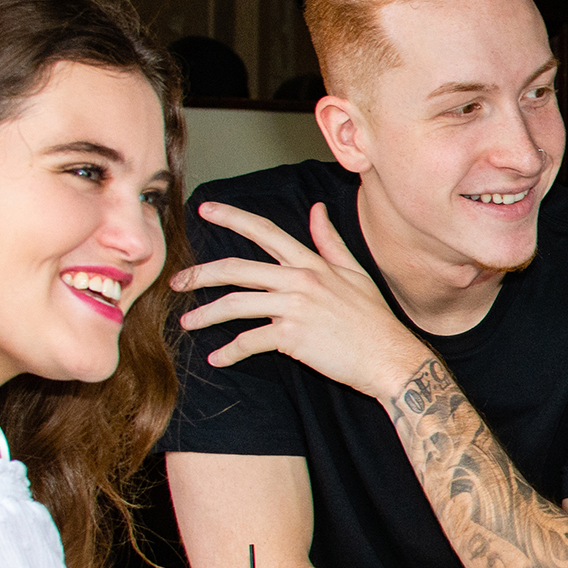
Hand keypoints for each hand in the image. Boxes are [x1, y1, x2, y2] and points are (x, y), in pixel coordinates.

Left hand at [172, 202, 432, 400]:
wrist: (390, 358)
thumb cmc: (374, 321)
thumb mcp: (355, 274)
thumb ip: (329, 242)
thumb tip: (316, 209)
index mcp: (312, 263)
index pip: (265, 231)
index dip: (231, 217)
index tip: (204, 210)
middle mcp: (300, 280)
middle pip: (236, 268)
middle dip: (199, 274)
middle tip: (176, 282)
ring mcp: (295, 308)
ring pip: (236, 304)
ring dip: (206, 314)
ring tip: (188, 323)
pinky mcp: (292, 337)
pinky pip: (249, 341)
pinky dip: (229, 352)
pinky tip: (218, 359)